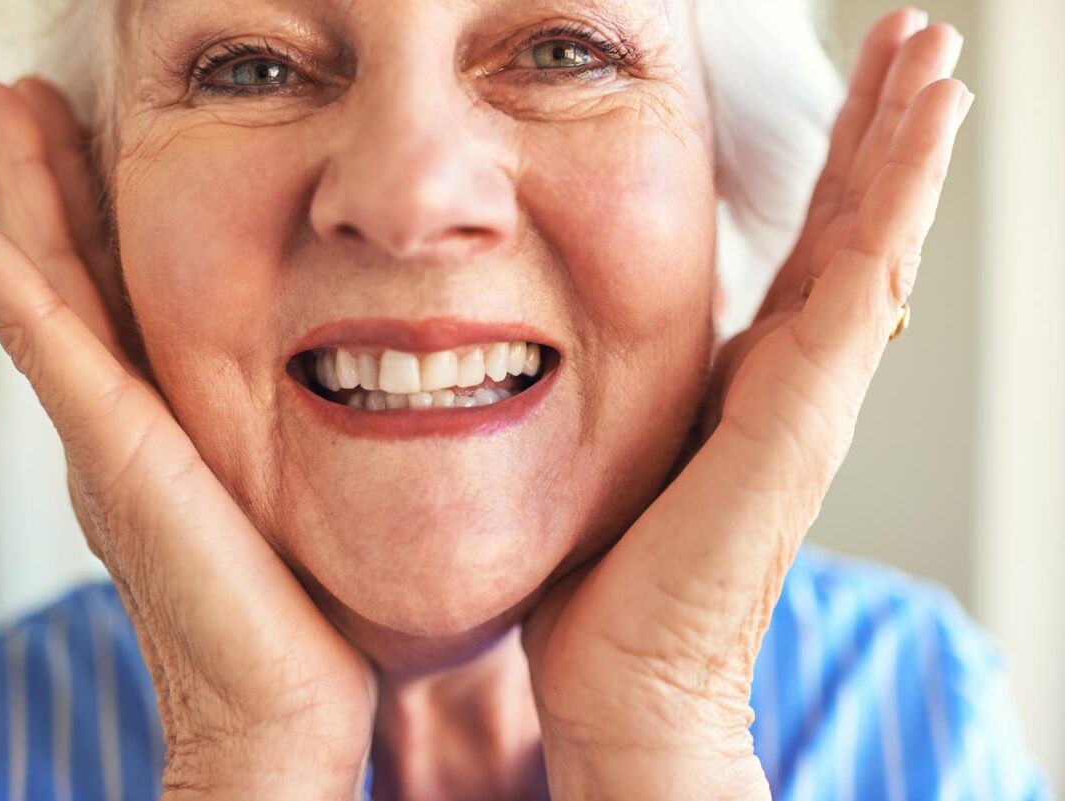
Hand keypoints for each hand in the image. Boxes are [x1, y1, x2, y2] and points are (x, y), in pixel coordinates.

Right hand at [0, 80, 376, 800]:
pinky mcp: (112, 451)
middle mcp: (119, 425)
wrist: (279, 712)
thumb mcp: (295, 502)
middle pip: (73, 275)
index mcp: (164, 432)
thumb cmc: (303, 623)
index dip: (99, 220)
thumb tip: (350, 398)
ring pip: (49, 284)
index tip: (94, 141)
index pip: (122, 301)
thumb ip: (286, 445)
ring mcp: (105, 435)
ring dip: (17, 193)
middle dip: (48, 182)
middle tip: (22, 95)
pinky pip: (39, 330)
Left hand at [520, 12, 971, 799]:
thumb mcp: (602, 449)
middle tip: (916, 37)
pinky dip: (900, 194)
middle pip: (853, 227)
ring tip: (937, 52)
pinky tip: (928, 123)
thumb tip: (549, 335)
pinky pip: (862, 278)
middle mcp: (790, 380)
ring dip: (906, 139)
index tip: (851, 81)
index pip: (804, 248)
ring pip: (875, 237)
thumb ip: (614, 389)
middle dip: (883, 128)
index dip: (834, 166)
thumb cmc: (598, 581)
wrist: (624, 682)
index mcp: (744, 381)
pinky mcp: (802, 413)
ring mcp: (808, 396)